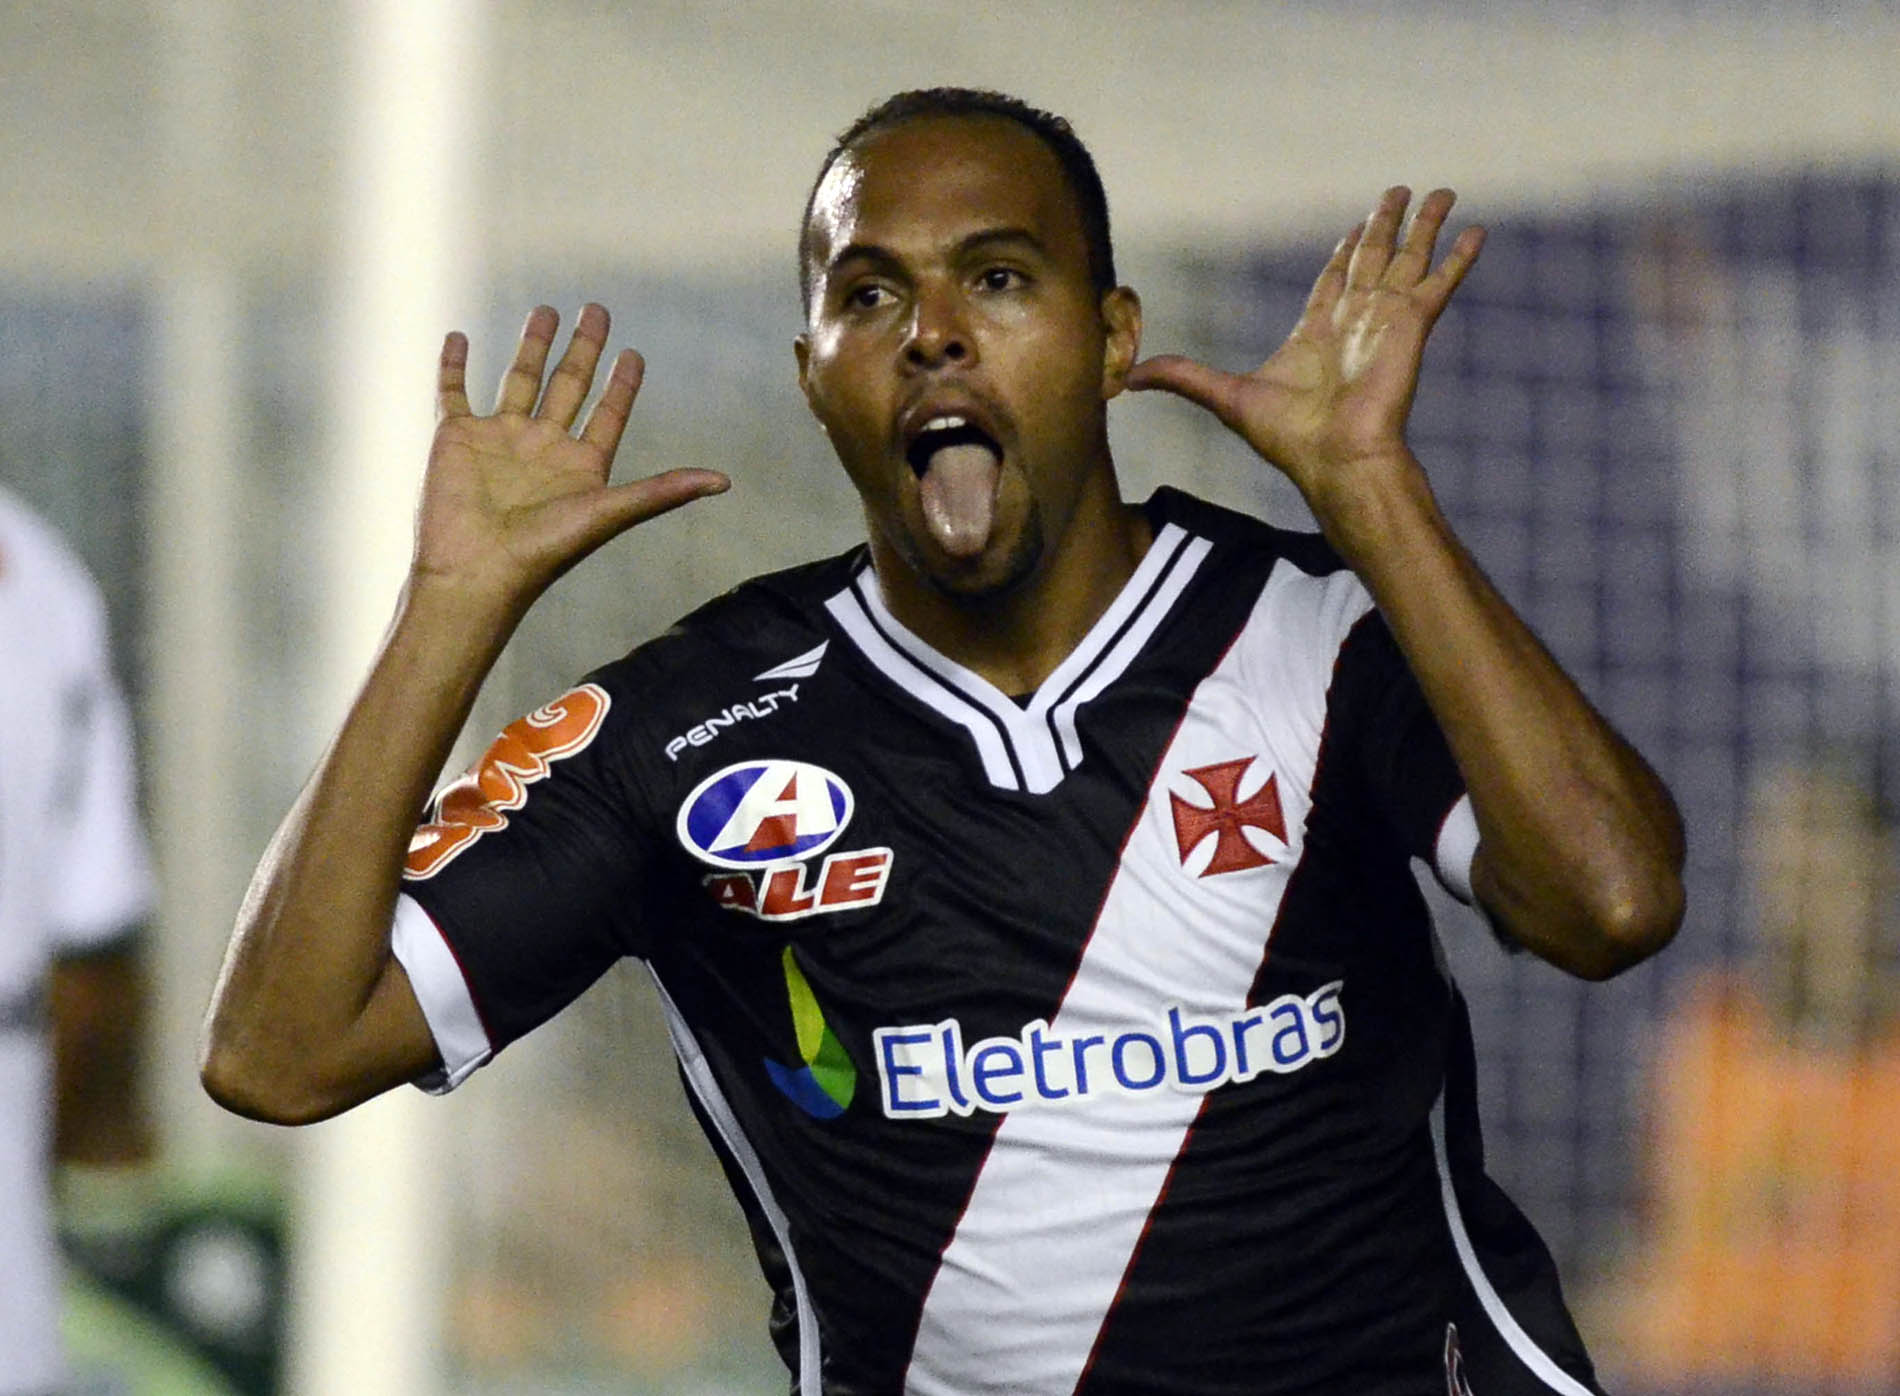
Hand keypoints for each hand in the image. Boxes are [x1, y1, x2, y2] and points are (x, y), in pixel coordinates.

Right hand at [417, 303, 728, 606]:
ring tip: (546, 311)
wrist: (476, 571)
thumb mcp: (610, 512)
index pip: (608, 413)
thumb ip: (663, 491)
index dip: (622, 385)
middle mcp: (543, 447)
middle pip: (568, 385)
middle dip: (583, 349)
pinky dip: (453, 364)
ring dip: (533, 346)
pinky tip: (458, 337)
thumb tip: (724, 481)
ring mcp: (499, 439)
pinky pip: (454, 391)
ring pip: (519, 379)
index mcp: (581, 464)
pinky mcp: (456, 436)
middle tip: (598, 309)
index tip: (634, 354)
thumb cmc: (543, 549)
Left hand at [1127, 187, 1481, 512]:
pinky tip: (1476, 232)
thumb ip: (1182, 377)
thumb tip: (1127, 377)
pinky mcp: (1412, 326)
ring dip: (1424, 227)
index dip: (1343, 253)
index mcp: (1316, 334)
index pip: (1333, 281)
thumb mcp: (1223, 397)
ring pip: (1408, 259)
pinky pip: (1439, 282)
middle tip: (1398, 193)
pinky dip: (1458, 257)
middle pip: (1373, 259)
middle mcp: (1355, 322)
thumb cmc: (1289, 440)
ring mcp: (1386, 322)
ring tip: (1442, 194)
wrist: (1336, 460)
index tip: (1354, 228)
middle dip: (1383, 226)